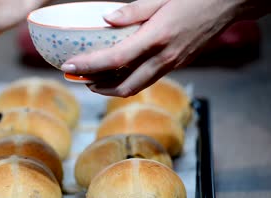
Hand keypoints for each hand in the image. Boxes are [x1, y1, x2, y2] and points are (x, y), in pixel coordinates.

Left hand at [61, 0, 268, 96]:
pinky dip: (126, 83)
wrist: (228, 5)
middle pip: (123, 86)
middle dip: (96, 86)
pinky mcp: (175, 66)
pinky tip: (116, 75)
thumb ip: (132, 10)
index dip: (89, 66)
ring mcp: (171, 65)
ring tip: (92, 81)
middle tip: (78, 79)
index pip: (115, 59)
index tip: (69, 67)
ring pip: (135, 88)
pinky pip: (146, 82)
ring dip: (110, 89)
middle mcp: (163, 58)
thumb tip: (106, 20)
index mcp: (157, 37)